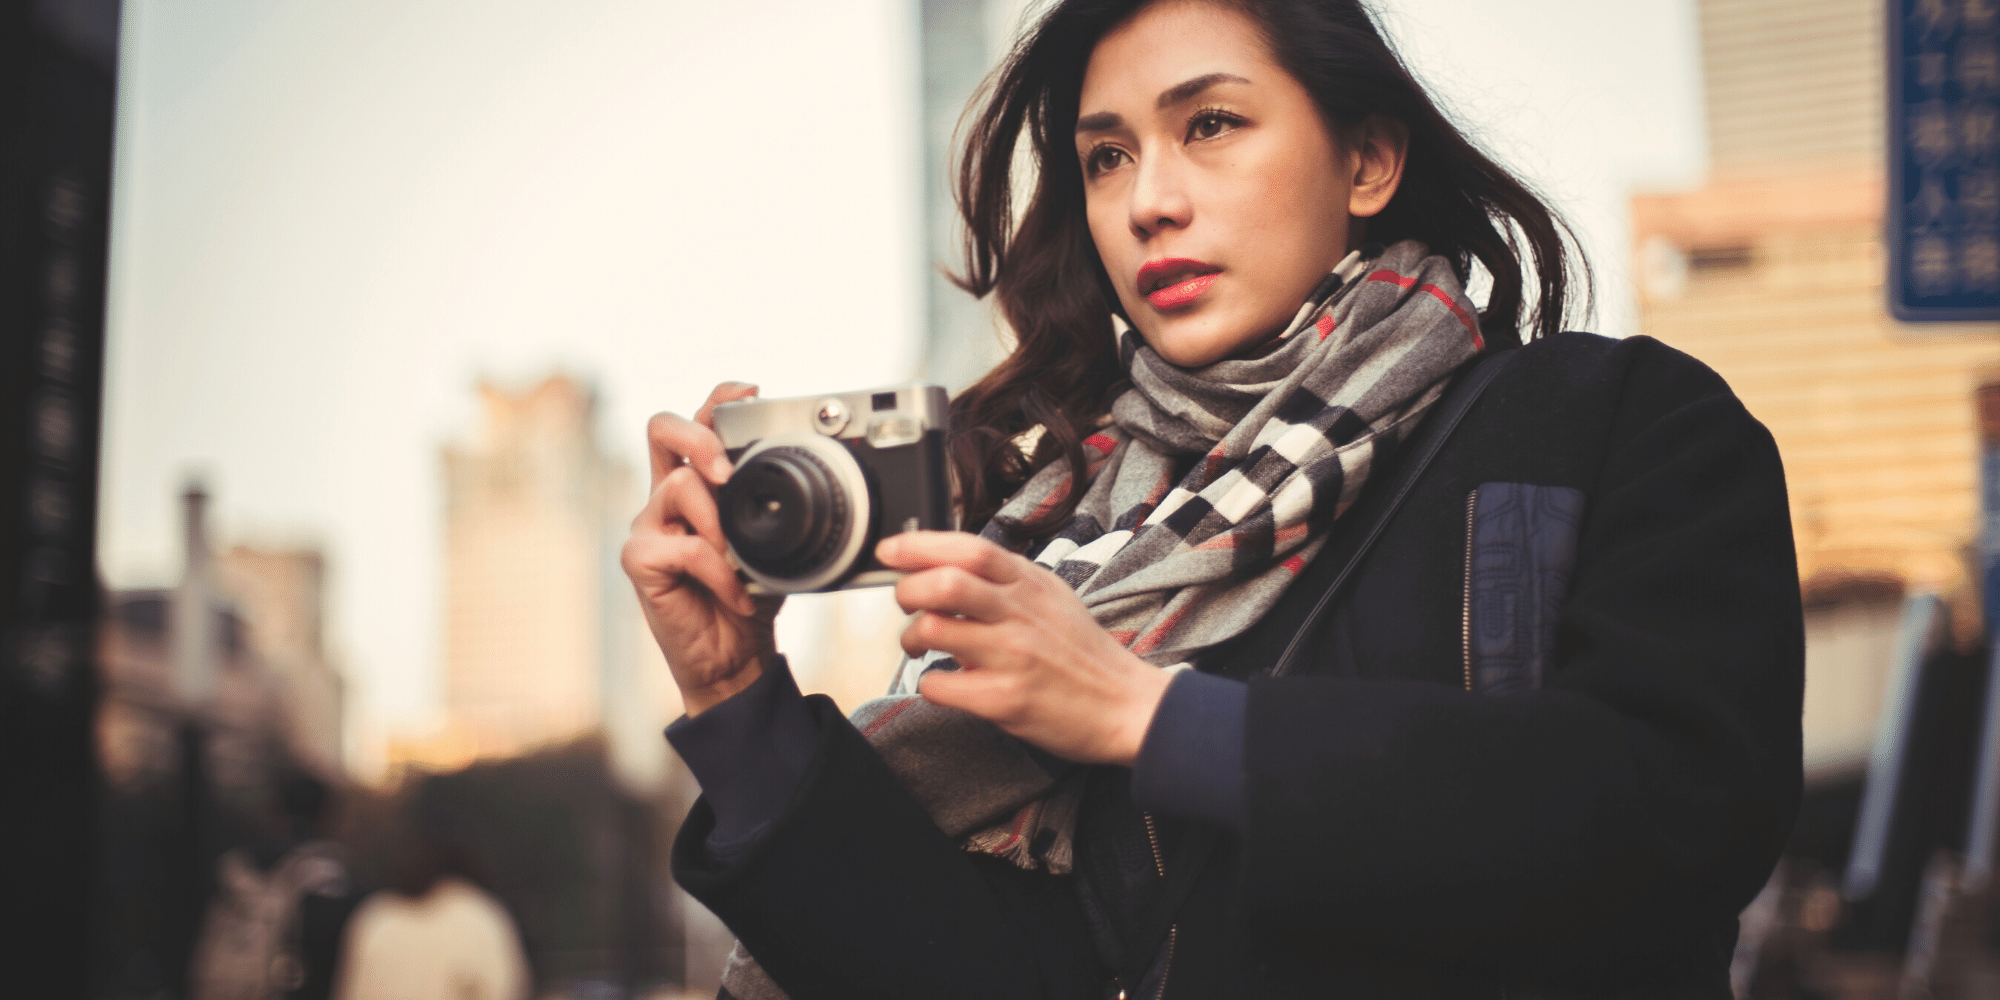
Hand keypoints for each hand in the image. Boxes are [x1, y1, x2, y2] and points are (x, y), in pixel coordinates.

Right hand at [622, 382, 782, 716]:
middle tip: (730, 470)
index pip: (696, 422)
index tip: (752, 391)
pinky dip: (719, 570)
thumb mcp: (772, 543)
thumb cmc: (750, 595)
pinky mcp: (638, 558)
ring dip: (722, 524)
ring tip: (742, 561)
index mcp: (697, 482)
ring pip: (679, 485)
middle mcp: (665, 494)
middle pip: (662, 428)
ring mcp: (648, 524)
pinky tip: (736, 593)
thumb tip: (793, 472)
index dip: (717, 398)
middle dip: (700, 436)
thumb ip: (769, 507)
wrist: (732, 656)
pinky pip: (684, 544)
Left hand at [881, 531, 1171, 765]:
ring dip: (910, 638)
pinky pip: (939, 685)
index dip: (919, 545)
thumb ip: (1004, 578)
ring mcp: (1012, 657)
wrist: (1126, 706)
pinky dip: (928, 684)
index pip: (968, 549)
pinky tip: (944, 683)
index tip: (889, 550)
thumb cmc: (1082, 653)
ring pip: (933, 631)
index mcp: (1029, 584)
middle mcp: (1020, 614)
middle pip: (943, 584)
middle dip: (906, 591)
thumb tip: (946, 561)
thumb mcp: (1051, 596)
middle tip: (906, 604)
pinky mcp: (1005, 700)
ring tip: (918, 647)